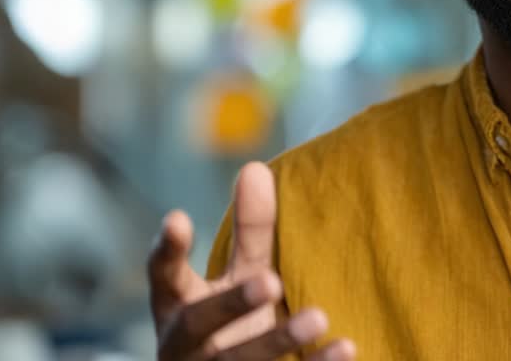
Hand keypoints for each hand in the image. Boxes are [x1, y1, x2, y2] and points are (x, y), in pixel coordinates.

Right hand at [148, 162, 355, 360]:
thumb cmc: (231, 325)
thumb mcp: (238, 278)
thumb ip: (249, 232)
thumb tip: (255, 168)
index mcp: (179, 307)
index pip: (165, 276)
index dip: (167, 250)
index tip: (177, 217)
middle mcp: (186, 346)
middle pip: (200, 323)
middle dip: (231, 302)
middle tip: (270, 281)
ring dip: (277, 341)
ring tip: (319, 317)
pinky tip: (346, 348)